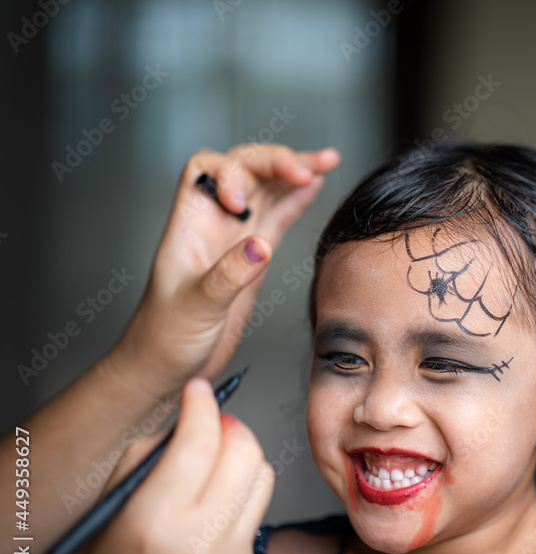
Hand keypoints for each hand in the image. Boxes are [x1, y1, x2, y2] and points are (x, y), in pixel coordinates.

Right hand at [46, 378, 274, 553]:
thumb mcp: (102, 524)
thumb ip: (140, 466)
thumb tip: (178, 423)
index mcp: (154, 526)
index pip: (200, 441)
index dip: (202, 405)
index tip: (198, 393)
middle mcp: (201, 544)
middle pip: (245, 452)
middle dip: (230, 426)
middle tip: (212, 424)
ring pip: (263, 478)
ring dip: (243, 458)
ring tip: (217, 463)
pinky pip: (257, 516)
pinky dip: (240, 499)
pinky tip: (214, 509)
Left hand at [113, 144, 339, 394]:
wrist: (166, 367)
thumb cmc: (164, 339)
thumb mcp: (196, 308)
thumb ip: (228, 276)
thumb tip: (260, 246)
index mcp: (189, 225)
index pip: (207, 168)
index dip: (232, 171)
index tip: (247, 200)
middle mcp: (213, 224)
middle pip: (244, 168)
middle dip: (275, 161)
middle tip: (306, 168)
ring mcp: (235, 240)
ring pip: (266, 189)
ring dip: (295, 172)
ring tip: (327, 161)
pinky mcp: (254, 259)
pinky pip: (279, 217)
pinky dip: (298, 199)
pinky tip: (316, 187)